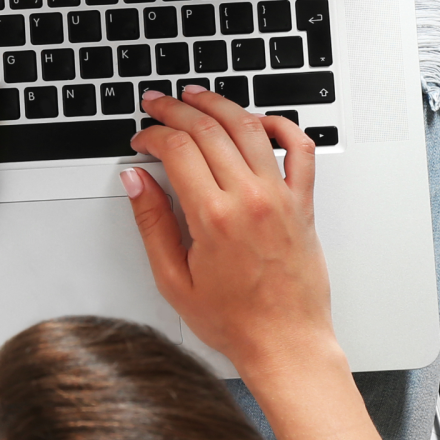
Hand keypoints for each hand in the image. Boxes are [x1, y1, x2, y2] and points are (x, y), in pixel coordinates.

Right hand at [122, 85, 336, 373]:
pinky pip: (300, 149)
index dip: (152, 134)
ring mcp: (280, 197)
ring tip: (197, 97)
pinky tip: (259, 120)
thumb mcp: (173, 279)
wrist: (285, 342)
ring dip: (219, 104)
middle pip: (208, 129)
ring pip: (249, 127)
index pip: (177, 149)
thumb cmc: (235, 321)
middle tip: (157, 104)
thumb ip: (152, 223)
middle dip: (176, 109)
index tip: (141, 139)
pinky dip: (281, 125)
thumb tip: (136, 181)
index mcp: (214, 217)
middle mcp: (250, 199)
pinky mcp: (302, 203)